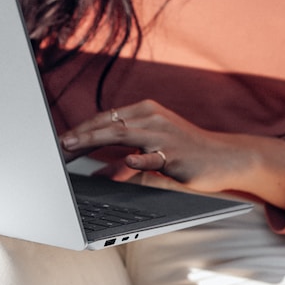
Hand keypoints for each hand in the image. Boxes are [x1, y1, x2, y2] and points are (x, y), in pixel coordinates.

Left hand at [60, 99, 284, 209]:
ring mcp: (164, 135)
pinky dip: (138, 158)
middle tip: (58, 145)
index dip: (80, 128)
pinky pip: (154, 156)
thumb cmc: (187, 152)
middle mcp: (152, 118)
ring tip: (73, 148)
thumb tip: (97, 172)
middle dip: (80, 135)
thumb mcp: (154, 149)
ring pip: (123, 134)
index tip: (59, 140)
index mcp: (145, 112)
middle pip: (108, 124)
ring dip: (94, 140)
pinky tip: (126, 160)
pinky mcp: (176, 154)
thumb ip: (126, 156)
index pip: (105, 118)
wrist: (226, 157)